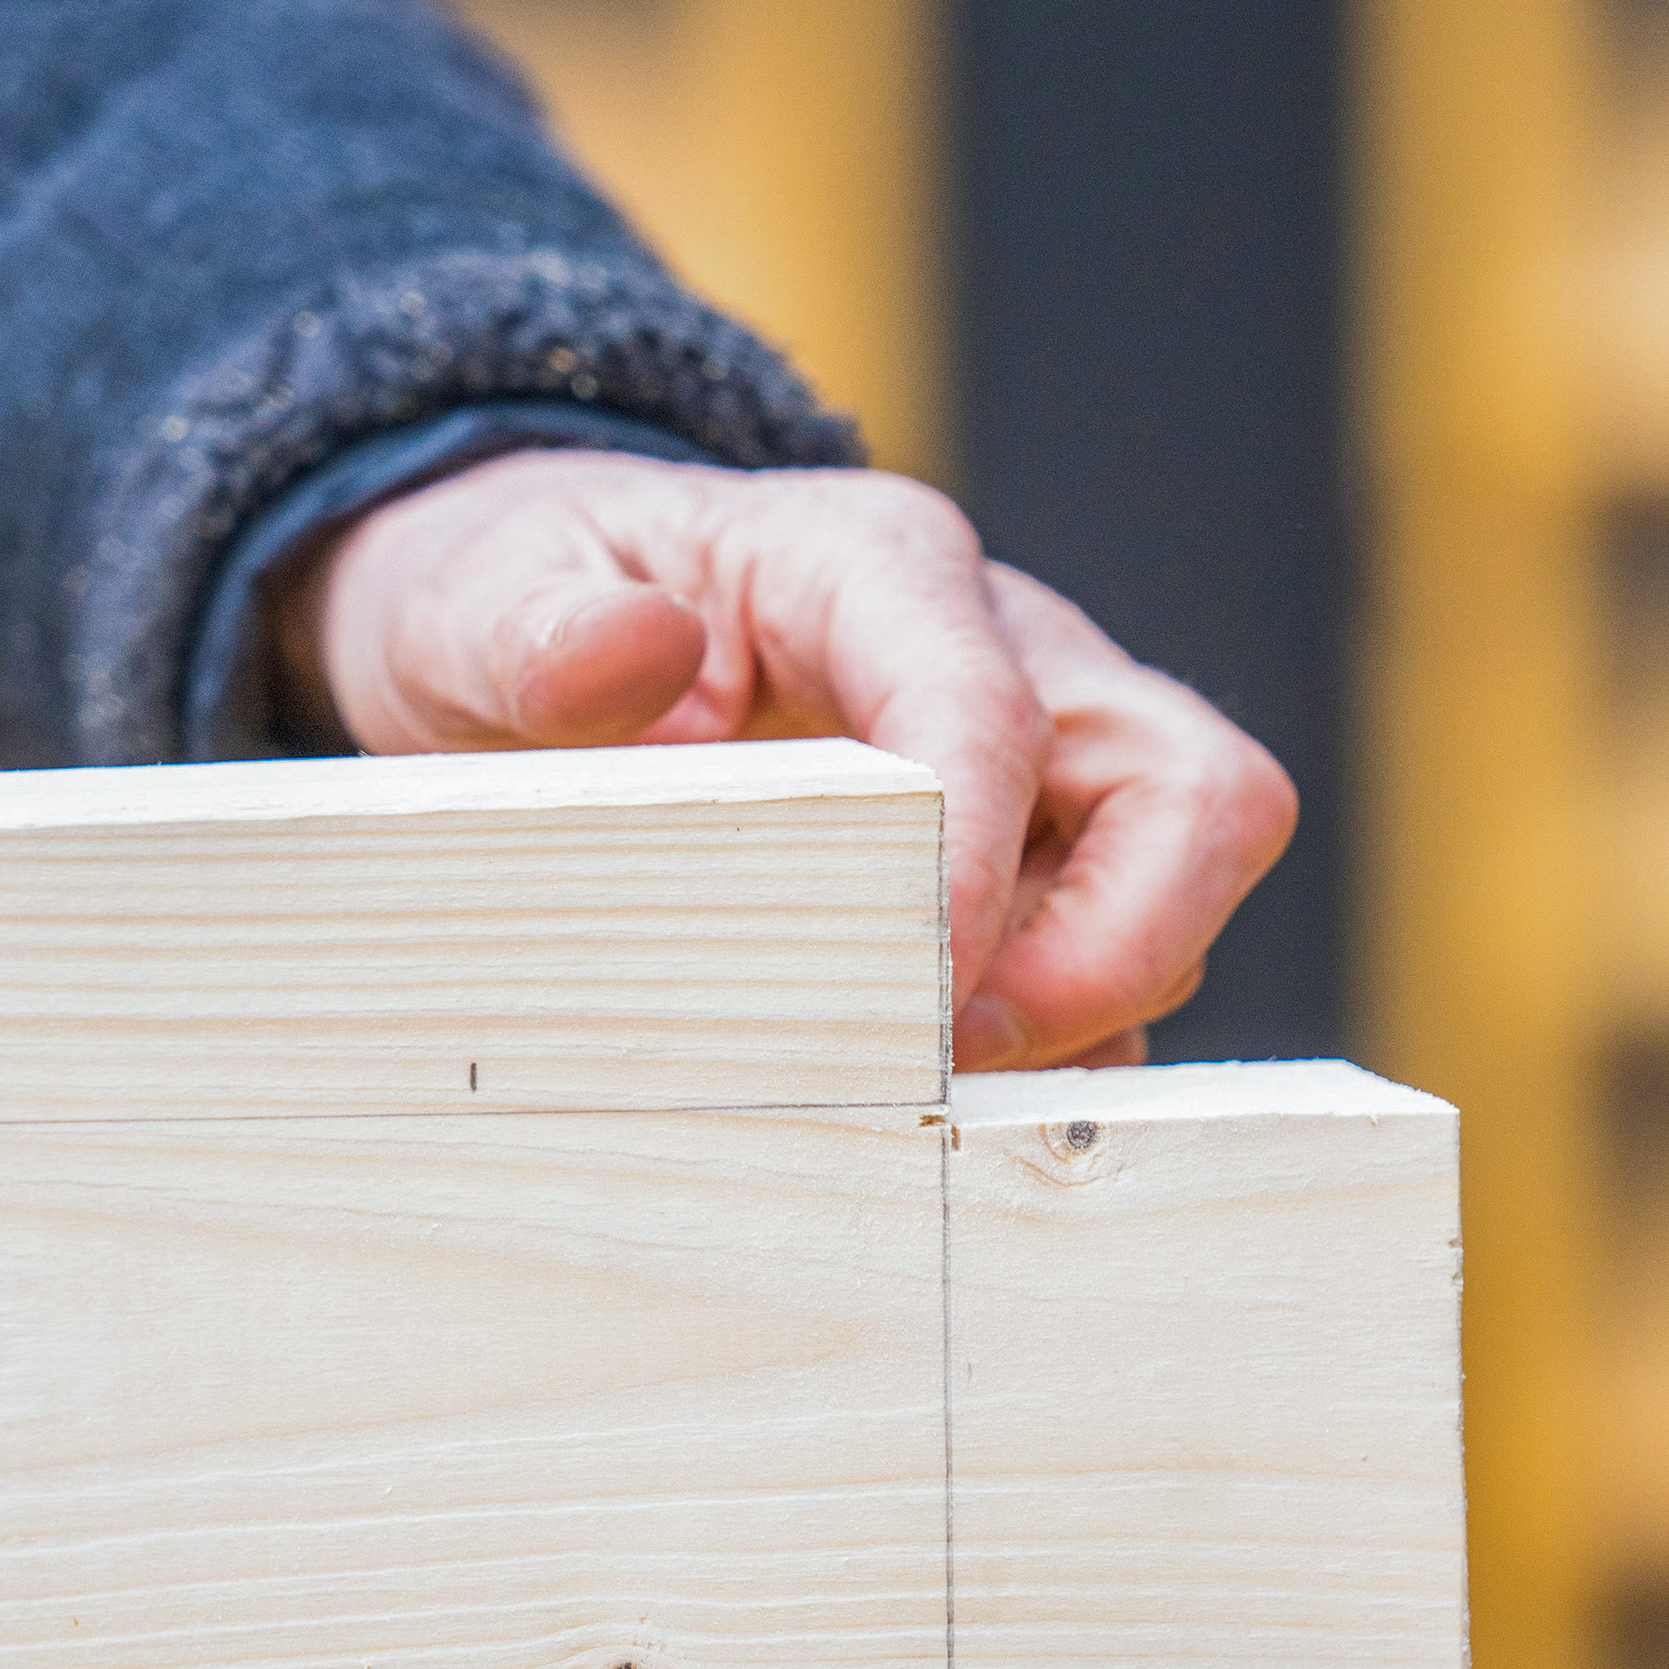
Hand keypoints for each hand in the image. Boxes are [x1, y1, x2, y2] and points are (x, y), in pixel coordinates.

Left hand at [275, 452, 1296, 1068]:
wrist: (517, 618)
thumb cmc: (512, 604)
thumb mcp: (474, 604)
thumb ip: (541, 635)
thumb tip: (636, 656)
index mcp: (872, 567)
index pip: (993, 710)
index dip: (982, 867)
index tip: (920, 1005)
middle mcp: (1004, 646)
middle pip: (1194, 789)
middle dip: (1123, 949)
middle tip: (963, 1062)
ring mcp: (1041, 754)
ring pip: (1182, 881)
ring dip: (1090, 1009)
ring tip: (930, 1097)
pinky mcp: (1036, 850)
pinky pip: (1118, 958)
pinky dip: (1062, 1042)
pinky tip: (935, 1101)